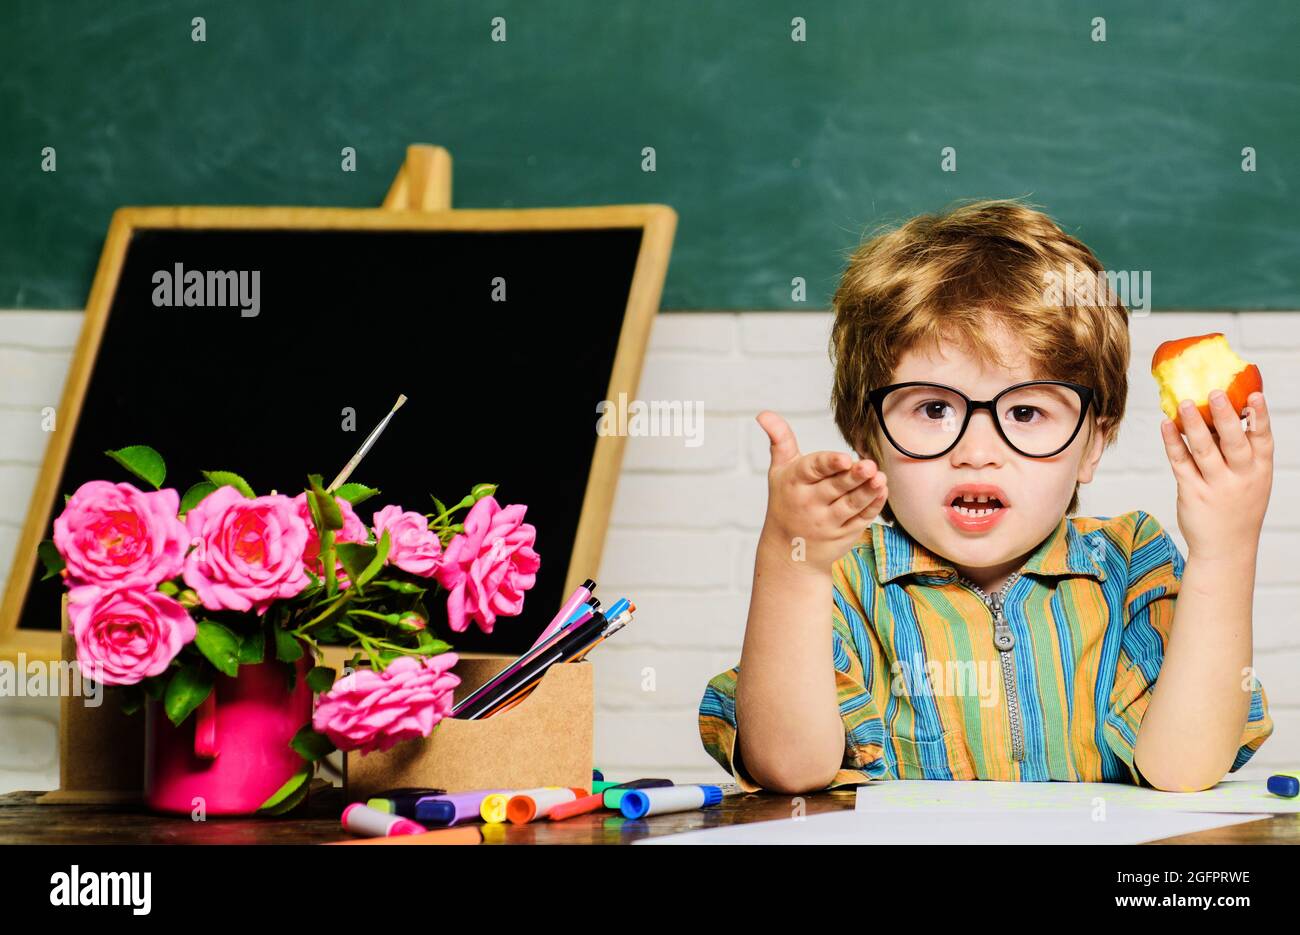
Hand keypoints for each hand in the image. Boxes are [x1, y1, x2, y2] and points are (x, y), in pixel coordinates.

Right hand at [756, 410, 888, 573]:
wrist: (787, 552)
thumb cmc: (785, 502)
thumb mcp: (779, 471)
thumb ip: (780, 440)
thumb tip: (763, 414)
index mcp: (794, 483)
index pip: (812, 470)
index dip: (829, 464)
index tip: (844, 458)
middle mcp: (809, 504)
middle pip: (835, 488)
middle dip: (853, 477)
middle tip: (869, 466)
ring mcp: (827, 522)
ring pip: (850, 504)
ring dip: (867, 492)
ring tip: (880, 478)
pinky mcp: (843, 534)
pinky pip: (860, 519)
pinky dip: (872, 506)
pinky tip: (882, 490)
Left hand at [1159, 389, 1272, 559]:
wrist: (1225, 549)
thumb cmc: (1238, 507)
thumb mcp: (1251, 481)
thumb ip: (1241, 454)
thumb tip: (1223, 414)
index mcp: (1260, 471)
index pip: (1262, 439)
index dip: (1259, 415)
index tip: (1253, 394)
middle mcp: (1240, 478)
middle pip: (1233, 442)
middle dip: (1224, 416)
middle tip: (1214, 392)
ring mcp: (1216, 486)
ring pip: (1203, 450)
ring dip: (1192, 424)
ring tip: (1184, 403)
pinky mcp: (1192, 493)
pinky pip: (1181, 463)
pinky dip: (1173, 442)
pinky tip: (1166, 425)